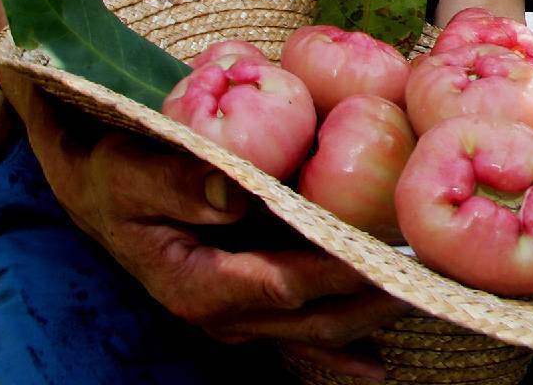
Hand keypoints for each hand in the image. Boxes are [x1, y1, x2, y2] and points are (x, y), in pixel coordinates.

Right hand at [22, 87, 408, 377]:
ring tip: (427, 299)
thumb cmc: (116, 173)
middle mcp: (222, 313)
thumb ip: (180, 180)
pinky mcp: (249, 305)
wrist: (100, 190)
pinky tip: (378, 364)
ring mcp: (237, 316)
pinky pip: (300, 335)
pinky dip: (341, 348)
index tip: (388, 259)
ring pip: (315, 330)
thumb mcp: (131, 168)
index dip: (339, 274)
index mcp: (198, 284)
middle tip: (432, 280)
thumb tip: (234, 193)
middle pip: (313, 319)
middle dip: (373, 302)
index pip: (284, 284)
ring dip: (370, 319)